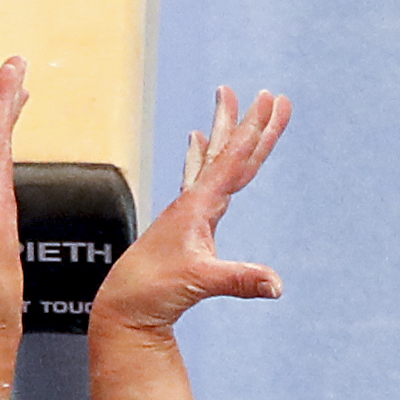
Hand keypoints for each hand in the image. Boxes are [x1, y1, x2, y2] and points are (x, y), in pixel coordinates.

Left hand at [91, 85, 289, 336]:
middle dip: (249, 124)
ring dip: (224, 132)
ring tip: (227, 100)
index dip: (257, 131)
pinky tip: (197, 142)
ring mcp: (187, 211)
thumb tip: (277, 285)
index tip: (271, 100)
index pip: (234, 160)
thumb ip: (239, 280)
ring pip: (212, 161)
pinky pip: (198, 178)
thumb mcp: (200, 282)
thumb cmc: (153, 290)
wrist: (123, 305)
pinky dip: (201, 156)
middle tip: (269, 94)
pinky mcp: (184, 224)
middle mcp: (192, 202)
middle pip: (227, 153)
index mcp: (198, 206)